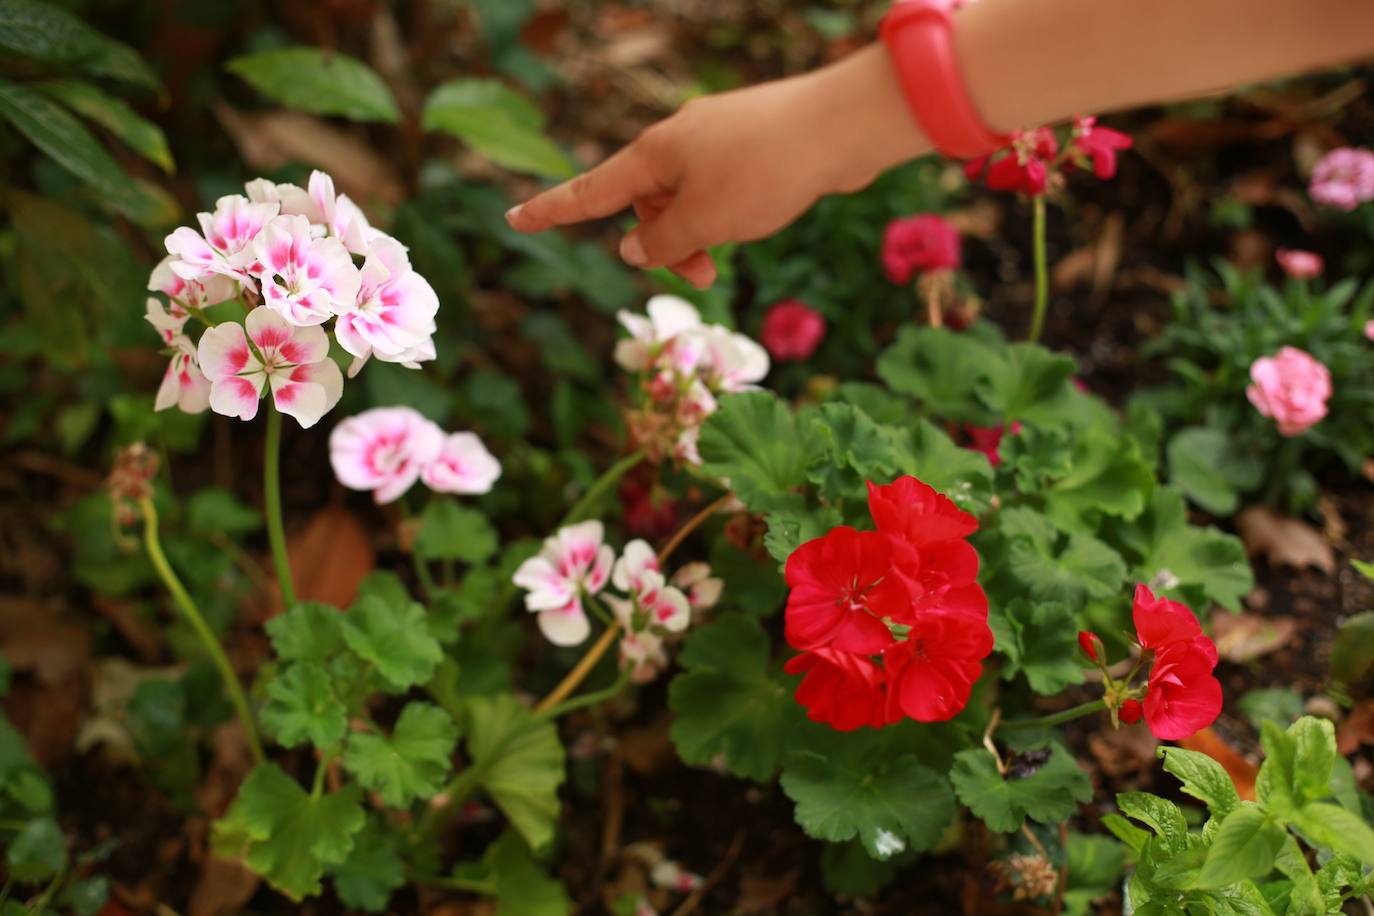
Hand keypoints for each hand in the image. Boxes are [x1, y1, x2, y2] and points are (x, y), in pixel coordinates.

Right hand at [505, 46, 928, 288]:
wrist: (840, 129)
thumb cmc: (766, 173)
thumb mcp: (704, 221)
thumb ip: (662, 242)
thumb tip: (635, 248)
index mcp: (653, 155)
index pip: (590, 191)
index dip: (551, 210)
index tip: (514, 218)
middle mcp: (677, 141)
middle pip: (646, 206)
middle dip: (666, 246)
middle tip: (704, 276)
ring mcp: (715, 141)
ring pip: (686, 202)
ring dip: (699, 237)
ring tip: (729, 256)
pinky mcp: (750, 146)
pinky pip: (720, 189)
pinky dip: (726, 216)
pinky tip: (757, 218)